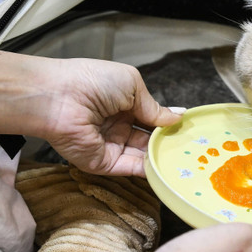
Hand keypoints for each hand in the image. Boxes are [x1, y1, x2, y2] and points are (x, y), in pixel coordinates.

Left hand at [44, 58, 182, 175]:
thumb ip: (154, 106)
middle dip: (169, 142)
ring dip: (163, 156)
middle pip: (149, 139)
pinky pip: (131, 168)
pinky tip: (168, 166)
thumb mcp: (132, 85)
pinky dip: (150, 169)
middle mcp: (118, 126)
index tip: (189, 129)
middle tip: (192, 147)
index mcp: (123, 105)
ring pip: (143, 156)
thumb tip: (177, 117)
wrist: (59, 98)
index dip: (168, 123)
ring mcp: (111, 146)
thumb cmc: (93, 82)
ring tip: (186, 157)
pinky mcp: (104, 164)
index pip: (151, 118)